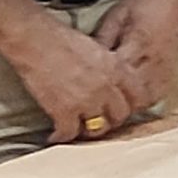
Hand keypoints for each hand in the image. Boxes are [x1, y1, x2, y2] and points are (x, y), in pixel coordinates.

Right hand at [6, 13, 138, 144]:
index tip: (120, 109)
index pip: (139, 96)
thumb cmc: (63, 40)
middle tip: (99, 121)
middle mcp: (107, 87)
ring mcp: (87, 100)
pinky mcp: (64, 111)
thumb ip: (109, 68)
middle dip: (111, 120)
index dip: (131, 105)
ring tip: (79, 131)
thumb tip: (110, 81)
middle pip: (120, 115)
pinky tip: (55, 136)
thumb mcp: (98, 50)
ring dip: (89, 131)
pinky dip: (61, 137)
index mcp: (117, 69)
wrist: (37, 41)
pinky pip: (69, 133)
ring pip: (98, 128)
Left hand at [93, 0, 177, 115]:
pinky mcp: (172, 66)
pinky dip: (146, 99)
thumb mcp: (115, 18)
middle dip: (114, 106)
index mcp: (137, 45)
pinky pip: (160, 91)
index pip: (116, 77)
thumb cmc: (145, 2)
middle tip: (97, 112)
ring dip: (131, 106)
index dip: (99, 92)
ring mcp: (165, 64)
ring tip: (115, 111)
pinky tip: (135, 101)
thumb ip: (101, 41)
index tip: (85, 99)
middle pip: (132, 93)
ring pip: (147, 97)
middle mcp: (153, 58)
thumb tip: (85, 61)